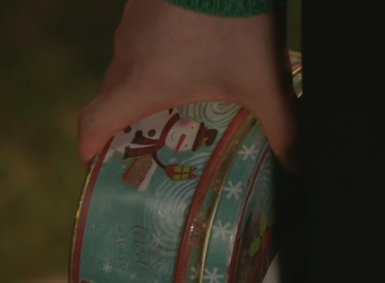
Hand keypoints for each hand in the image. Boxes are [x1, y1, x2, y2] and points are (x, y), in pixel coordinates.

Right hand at [77, 0, 298, 170]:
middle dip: (123, 125)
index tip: (94, 165)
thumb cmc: (236, 19)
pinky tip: (187, 58)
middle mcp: (127, 54)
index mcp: (142, 82)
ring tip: (174, 102)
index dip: (88, 148)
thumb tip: (295, 163)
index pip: (93, 122)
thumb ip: (282, 127)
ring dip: (141, 89)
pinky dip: (152, 58)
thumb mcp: (263, 82)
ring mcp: (131, 25)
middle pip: (110, 99)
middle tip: (150, 144)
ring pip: (125, 67)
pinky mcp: (143, 3)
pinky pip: (138, 40)